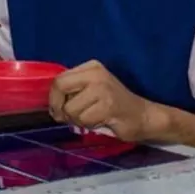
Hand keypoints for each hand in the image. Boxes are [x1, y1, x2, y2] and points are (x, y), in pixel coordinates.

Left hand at [48, 60, 163, 141]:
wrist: (143, 116)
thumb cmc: (112, 107)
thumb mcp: (89, 92)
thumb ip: (71, 92)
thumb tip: (51, 106)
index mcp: (90, 67)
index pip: (58, 79)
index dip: (53, 98)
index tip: (57, 111)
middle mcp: (96, 73)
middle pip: (60, 87)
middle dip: (60, 108)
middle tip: (68, 118)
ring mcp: (103, 88)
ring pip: (71, 108)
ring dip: (78, 120)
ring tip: (92, 118)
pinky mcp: (109, 105)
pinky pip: (84, 119)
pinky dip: (89, 125)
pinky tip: (101, 121)